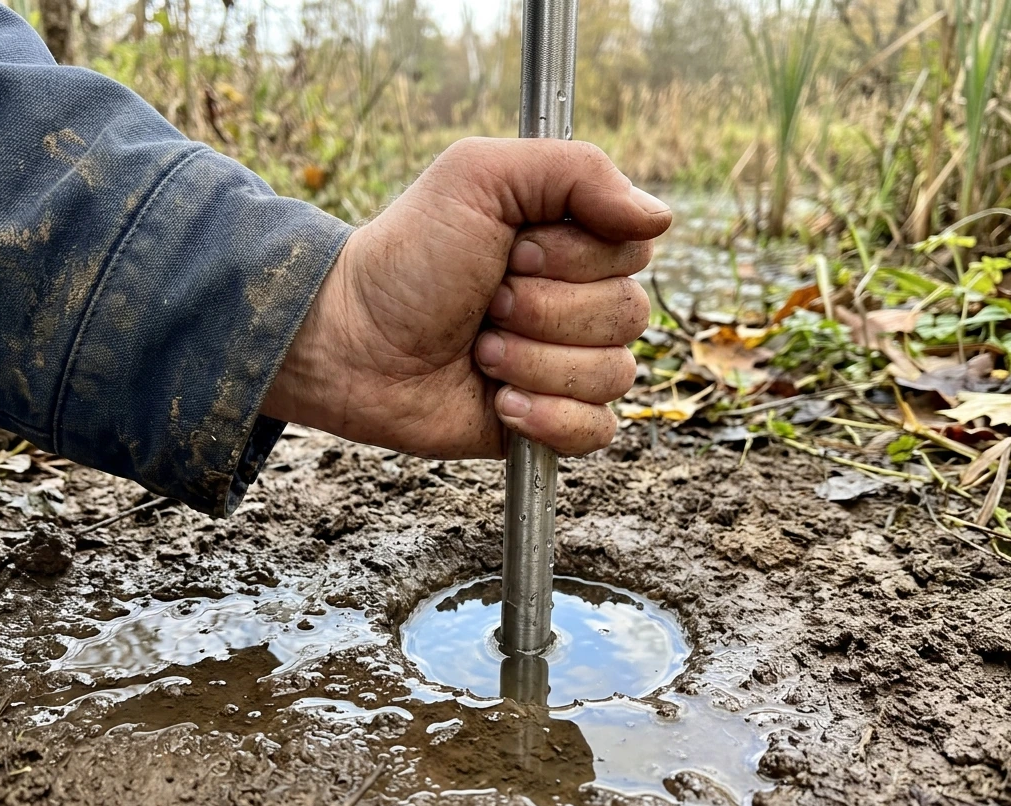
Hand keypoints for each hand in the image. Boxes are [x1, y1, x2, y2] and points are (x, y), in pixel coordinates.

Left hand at [260, 137, 671, 458]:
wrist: (352, 342)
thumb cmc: (407, 256)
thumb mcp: (479, 176)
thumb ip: (576, 170)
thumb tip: (658, 217)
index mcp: (571, 241)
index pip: (633, 250)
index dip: (575, 258)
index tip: (515, 252)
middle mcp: (577, 300)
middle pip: (628, 315)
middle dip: (545, 311)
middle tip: (486, 304)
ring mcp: (565, 363)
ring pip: (614, 375)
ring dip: (534, 362)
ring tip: (479, 350)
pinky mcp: (549, 421)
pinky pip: (597, 431)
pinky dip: (549, 417)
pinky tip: (498, 401)